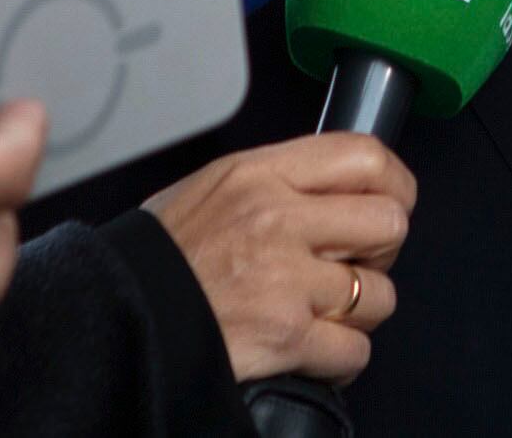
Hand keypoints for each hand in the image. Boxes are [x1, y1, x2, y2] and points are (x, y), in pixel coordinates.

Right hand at [149, 133, 415, 382]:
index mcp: (260, 173)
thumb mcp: (212, 186)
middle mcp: (278, 218)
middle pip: (390, 222)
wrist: (118, 315)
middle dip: (381, 249)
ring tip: (327, 310)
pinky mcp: (286, 335)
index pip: (366, 155)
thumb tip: (334, 185)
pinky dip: (343, 357)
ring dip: (360, 309)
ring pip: (379, 293)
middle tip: (354, 262)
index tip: (391, 200)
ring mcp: (286, 279)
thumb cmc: (159, 256)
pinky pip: (356, 348)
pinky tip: (317, 348)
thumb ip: (277, 179)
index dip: (393, 183)